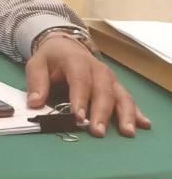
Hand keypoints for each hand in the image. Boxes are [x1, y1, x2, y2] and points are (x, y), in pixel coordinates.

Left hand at [25, 33, 148, 137]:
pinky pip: (128, 98)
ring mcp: (110, 78)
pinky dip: (137, 111)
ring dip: (126, 114)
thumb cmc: (51, 58)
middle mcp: (98, 69)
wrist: (66, 45)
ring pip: (121, 95)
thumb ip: (36, 82)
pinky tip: (144, 124)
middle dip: (102, 112)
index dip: (80, 99)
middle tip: (98, 132)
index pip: (80, 80)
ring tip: (127, 132)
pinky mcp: (116, 86)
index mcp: (77, 61)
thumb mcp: (36, 64)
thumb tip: (34, 103)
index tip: (78, 118)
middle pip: (103, 91)